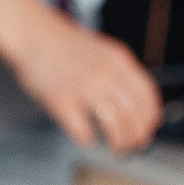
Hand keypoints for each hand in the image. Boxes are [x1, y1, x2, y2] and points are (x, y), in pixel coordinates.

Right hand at [2, 6, 161, 154]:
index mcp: (118, 60)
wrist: (33, 34)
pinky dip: (89, 140)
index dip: (150, 117)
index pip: (145, 94)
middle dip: (136, 136)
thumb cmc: (64, 47)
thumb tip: (134, 105)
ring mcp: (83, 87)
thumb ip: (118, 72)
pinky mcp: (62, 102)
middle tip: (133, 146)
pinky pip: (83, 131)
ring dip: (119, 143)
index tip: (148, 129)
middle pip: (132, 113)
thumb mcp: (101, 51)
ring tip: (117, 150)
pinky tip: (88, 139)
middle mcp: (105, 73)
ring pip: (114, 124)